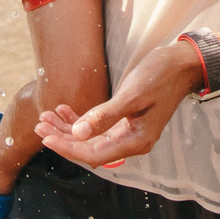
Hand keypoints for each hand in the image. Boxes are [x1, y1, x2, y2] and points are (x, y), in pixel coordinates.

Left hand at [36, 38, 203, 169]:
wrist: (181, 64)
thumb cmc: (160, 77)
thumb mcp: (131, 96)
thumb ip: (104, 117)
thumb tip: (78, 135)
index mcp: (135, 142)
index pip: (93, 154)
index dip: (67, 148)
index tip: (45, 138)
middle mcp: (131, 141)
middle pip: (90, 148)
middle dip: (62, 138)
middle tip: (38, 125)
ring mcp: (129, 132)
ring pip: (92, 137)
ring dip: (68, 128)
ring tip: (45, 116)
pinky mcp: (126, 120)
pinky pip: (99, 126)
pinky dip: (80, 119)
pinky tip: (64, 109)